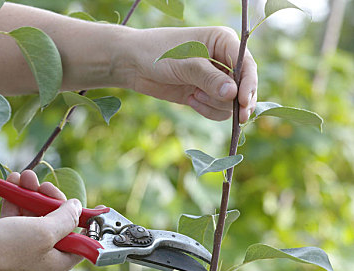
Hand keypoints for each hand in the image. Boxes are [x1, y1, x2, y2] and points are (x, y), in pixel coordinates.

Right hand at [0, 170, 82, 270]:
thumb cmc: (6, 249)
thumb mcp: (45, 231)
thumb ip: (66, 218)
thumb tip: (77, 207)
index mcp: (59, 263)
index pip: (81, 241)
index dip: (85, 221)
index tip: (89, 204)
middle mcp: (44, 259)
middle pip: (57, 224)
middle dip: (49, 199)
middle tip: (43, 184)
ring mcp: (25, 250)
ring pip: (35, 217)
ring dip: (30, 194)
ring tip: (24, 176)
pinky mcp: (7, 242)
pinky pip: (17, 218)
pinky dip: (15, 200)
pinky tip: (11, 181)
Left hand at [125, 26, 256, 122]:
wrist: (133, 64)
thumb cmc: (158, 53)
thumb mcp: (184, 64)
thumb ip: (208, 79)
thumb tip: (233, 94)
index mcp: (223, 41)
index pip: (247, 65)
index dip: (248, 84)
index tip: (242, 102)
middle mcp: (223, 60)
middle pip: (243, 86)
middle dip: (235, 100)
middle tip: (236, 116)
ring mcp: (214, 79)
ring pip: (230, 102)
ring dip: (215, 104)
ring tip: (194, 95)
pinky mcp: (203, 93)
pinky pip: (217, 110)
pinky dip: (207, 110)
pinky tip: (191, 101)